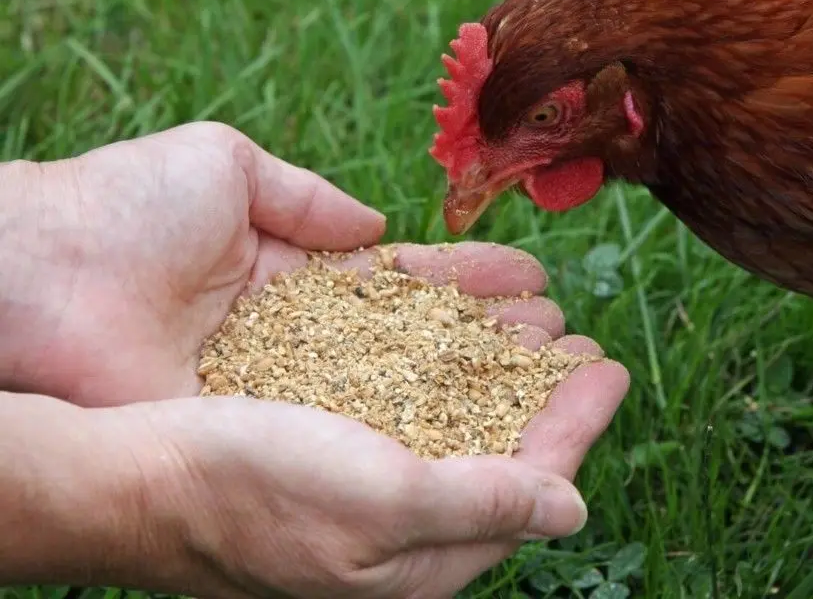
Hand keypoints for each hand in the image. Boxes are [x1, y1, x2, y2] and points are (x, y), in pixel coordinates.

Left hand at [0, 122, 570, 405]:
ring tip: (551, 371)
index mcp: (292, 272)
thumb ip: (309, 197)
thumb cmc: (120, 207)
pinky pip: (356, 426)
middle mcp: (300, 338)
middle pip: (417, 340)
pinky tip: (485, 421)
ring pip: (401, 388)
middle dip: (491, 335)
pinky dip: (422, 426)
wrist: (33, 276)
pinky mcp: (263, 428)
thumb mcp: (226, 167)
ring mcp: (284, 388)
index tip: (531, 278)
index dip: (467, 282)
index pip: (402, 283)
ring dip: (476, 381)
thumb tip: (378, 224)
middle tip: (564, 333)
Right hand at [3, 338, 628, 598]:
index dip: (575, 427)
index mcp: (421, 557)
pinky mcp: (329, 439)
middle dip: (544, 394)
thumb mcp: (378, 505)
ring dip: (499, 367)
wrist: (134, 472)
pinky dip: (438, 357)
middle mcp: (400, 523)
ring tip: (534, 321)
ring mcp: (363, 480)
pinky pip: (405, 395)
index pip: (529, 489)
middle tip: (582, 342)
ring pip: (457, 417)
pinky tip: (451, 324)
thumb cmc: (251, 490)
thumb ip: (481, 504)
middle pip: (500, 451)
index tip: (612, 371)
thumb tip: (571, 509)